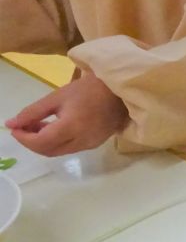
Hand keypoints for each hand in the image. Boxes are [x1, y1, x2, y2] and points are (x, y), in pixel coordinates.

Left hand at [5, 70, 127, 155]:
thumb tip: (11, 124)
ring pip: (58, 152)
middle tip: (23, 127)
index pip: (40, 142)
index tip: (14, 128)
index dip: (23, 138)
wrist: (120, 91)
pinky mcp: (95, 144)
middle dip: (31, 142)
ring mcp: (90, 145)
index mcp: (71, 127)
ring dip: (44, 143)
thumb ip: (32, 112)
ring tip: (38, 126)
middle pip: (48, 151)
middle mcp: (81, 141)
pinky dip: (57, 142)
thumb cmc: (89, 89)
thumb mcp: (57, 97)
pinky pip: (70, 148)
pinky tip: (55, 129)